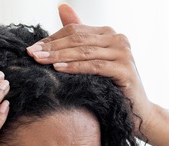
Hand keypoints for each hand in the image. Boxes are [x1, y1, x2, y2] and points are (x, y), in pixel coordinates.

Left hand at [27, 4, 158, 135]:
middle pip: (78, 39)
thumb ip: (79, 36)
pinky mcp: (125, 69)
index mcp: (109, 34)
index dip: (52, 39)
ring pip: (84, 52)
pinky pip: (94, 66)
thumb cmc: (112, 87)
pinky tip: (58, 69)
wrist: (137, 111)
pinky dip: (75, 67)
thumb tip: (62, 6)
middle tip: (32, 54)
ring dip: (59, 56)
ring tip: (40, 60)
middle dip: (52, 47)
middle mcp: (118, 39)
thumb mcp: (93, 60)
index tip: (32, 48)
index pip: (75, 31)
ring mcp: (123, 53)